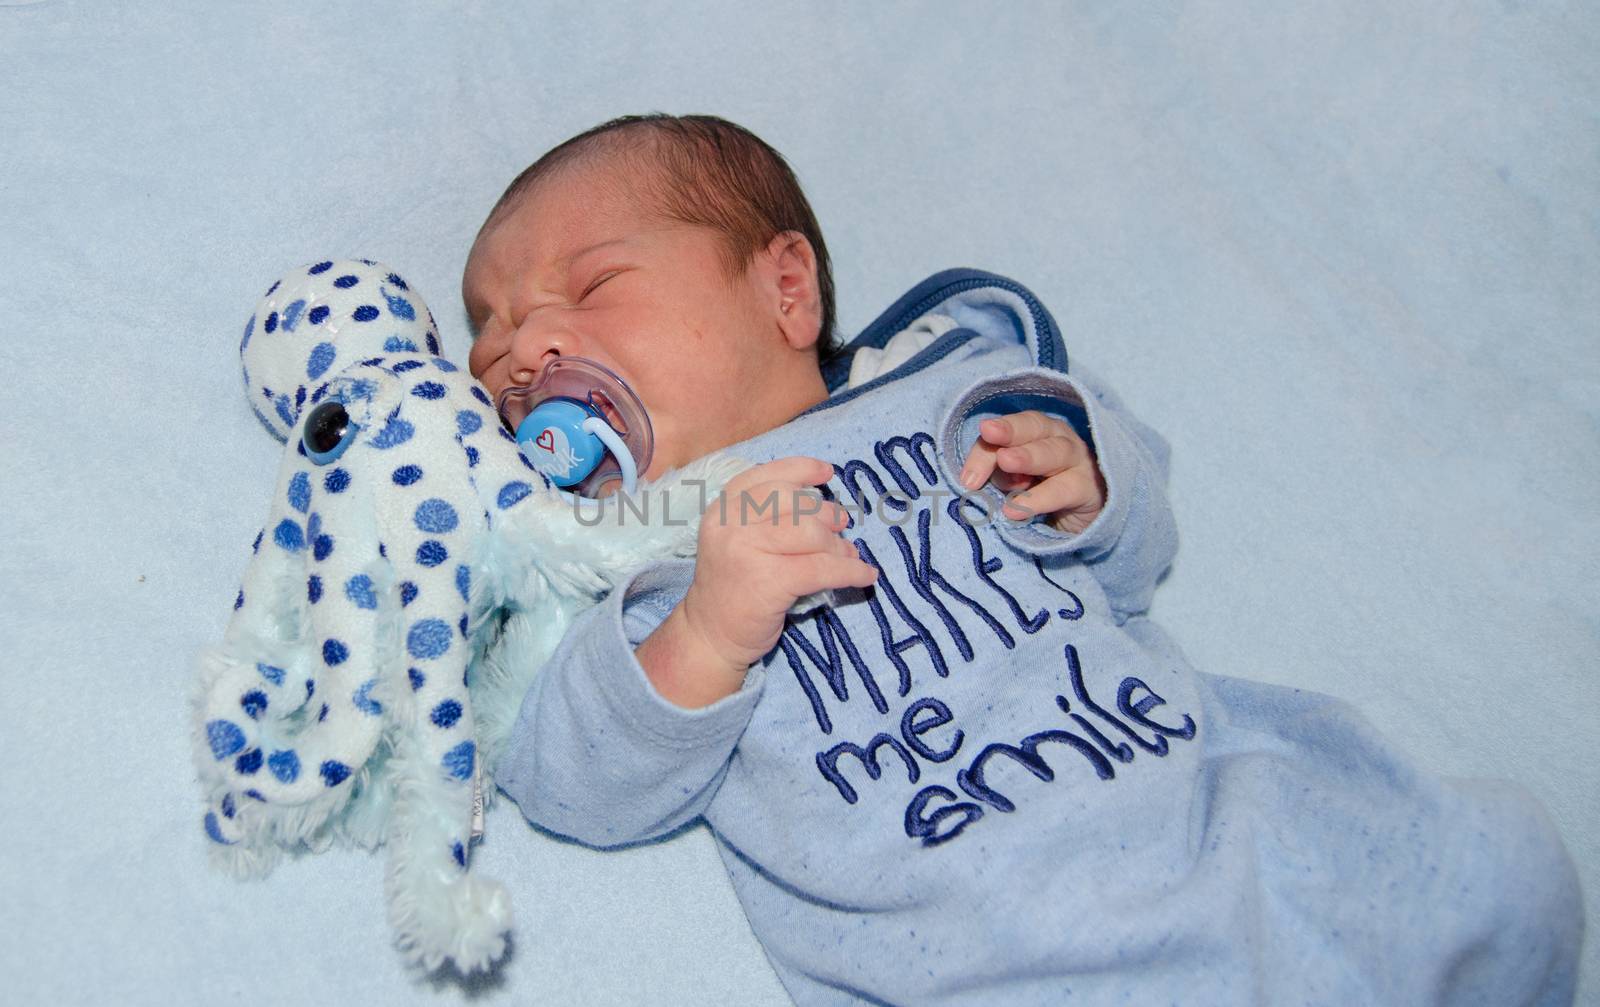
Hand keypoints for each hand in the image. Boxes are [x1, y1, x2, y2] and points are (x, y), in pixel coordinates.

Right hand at [637, 457, 878, 707]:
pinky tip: (865, 575)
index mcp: (723, 510)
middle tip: (842, 525)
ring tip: (849, 554)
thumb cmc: (733, 585)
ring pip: (811, 533)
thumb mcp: (737, 540)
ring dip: (839, 544)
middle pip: (793, 502)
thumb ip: (766, 517)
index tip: (827, 473)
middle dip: (825, 512)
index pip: (766, 477)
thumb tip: (828, 506)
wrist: (710, 634)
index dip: (800, 469)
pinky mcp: (768, 583)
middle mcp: (730, 525)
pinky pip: (822, 568)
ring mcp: (747, 552)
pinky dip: (851, 571)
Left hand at [959, 411, 1106, 534]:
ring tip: (1005, 462)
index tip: (974, 452)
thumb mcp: (1012, 481)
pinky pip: (1064, 491)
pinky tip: (1015, 510)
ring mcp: (1078, 462)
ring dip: (1028, 456)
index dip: (992, 437)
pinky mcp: (1089, 489)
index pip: (1013, 426)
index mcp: (1037, 431)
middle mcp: (1060, 439)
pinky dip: (1039, 499)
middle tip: (988, 432)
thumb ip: (998, 473)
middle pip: (1035, 427)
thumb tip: (972, 481)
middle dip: (1011, 430)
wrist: (1081, 521)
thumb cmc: (1040, 493)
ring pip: (1055, 452)